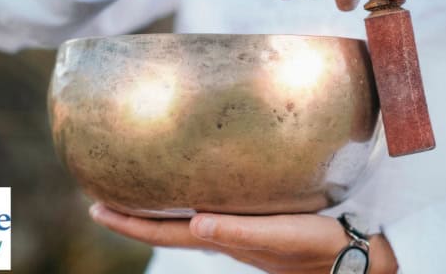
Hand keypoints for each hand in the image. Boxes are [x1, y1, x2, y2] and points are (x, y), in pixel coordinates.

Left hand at [89, 203, 397, 273]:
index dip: (129, 224)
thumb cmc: (318, 247)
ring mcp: (236, 231)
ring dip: (156, 209)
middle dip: (133, 216)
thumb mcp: (281, 237)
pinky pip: (207, 210)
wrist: (349, 257)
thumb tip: (195, 222)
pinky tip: (190, 188)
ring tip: (136, 192)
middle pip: (165, 228)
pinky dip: (185, 201)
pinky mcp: (252, 221)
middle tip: (104, 198)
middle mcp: (223, 236)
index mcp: (223, 240)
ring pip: (183, 220)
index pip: (163, 234)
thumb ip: (240, 233)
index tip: (95, 209)